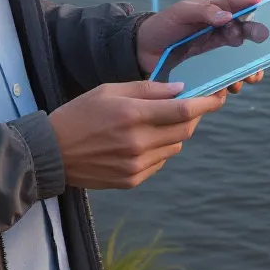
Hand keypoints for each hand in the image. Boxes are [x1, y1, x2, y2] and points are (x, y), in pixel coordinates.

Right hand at [47, 80, 228, 189]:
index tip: (218, 97)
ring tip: (156, 123)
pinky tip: (141, 142)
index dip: (206, 103)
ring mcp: (136, 165)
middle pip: (184, 130)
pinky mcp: (132, 180)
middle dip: (193, 117)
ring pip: (175, 147)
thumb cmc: (79, 114)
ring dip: (174, 133)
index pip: (183, 110)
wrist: (51, 154)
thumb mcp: (109, 90)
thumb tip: (180, 89)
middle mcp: (138, 142)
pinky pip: (160, 163)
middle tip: (189, 106)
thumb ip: (147, 89)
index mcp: (133, 115)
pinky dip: (159, 150)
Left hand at [135, 0, 267, 77]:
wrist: (142, 51)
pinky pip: (227, 76)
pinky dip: (233, 82)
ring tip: (251, 75)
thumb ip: (204, 11)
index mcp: (216, 11)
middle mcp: (221, 30)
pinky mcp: (211, 69)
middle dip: (257, 37)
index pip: (238, 6)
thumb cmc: (163, 25)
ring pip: (242, 57)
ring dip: (251, 66)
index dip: (249, 5)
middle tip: (262, 41)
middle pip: (246, 32)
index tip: (260, 5)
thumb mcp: (181, 12)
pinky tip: (232, 87)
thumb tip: (228, 16)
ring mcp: (217, 51)